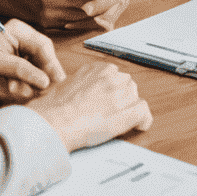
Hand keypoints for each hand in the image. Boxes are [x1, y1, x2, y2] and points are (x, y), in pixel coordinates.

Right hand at [27, 57, 153, 151]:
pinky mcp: (128, 111)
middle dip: (120, 100)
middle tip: (106, 115)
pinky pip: (143, 113)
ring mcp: (122, 93)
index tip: (104, 102)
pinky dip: (142, 121)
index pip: (114, 77)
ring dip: (128, 110)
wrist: (54, 122)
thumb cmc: (53, 108)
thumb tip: (86, 92)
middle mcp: (113, 77)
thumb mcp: (67, 83)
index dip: (111, 92)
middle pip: (127, 86)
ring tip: (112, 123)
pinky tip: (137, 127)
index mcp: (98, 68)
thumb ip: (83, 83)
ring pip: (135, 99)